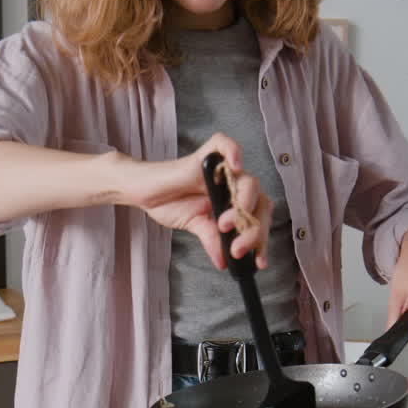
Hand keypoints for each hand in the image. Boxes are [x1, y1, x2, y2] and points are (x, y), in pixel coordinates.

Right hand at [119, 132, 271, 268]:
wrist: (146, 192)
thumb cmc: (172, 204)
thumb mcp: (196, 226)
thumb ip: (212, 241)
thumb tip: (224, 262)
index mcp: (235, 202)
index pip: (258, 218)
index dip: (261, 240)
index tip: (257, 262)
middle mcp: (234, 185)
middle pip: (260, 202)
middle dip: (253, 229)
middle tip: (237, 249)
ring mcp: (222, 169)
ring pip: (249, 181)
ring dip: (243, 204)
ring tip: (225, 224)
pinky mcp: (206, 155)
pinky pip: (225, 144)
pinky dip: (234, 152)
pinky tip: (236, 166)